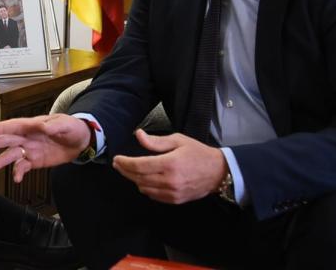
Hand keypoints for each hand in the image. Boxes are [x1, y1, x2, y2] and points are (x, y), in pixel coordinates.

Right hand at [0, 114, 91, 182]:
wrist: (81, 142)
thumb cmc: (71, 128)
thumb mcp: (66, 124)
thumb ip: (55, 126)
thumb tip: (44, 127)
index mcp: (32, 125)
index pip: (14, 126)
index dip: (1, 128)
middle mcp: (27, 137)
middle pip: (8, 139)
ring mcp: (30, 149)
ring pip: (12, 155)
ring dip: (2, 160)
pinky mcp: (35, 161)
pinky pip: (23, 167)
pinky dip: (18, 172)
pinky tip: (16, 178)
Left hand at [112, 129, 227, 204]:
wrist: (218, 172)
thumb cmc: (198, 153)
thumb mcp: (177, 140)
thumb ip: (156, 141)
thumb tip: (138, 135)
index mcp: (169, 163)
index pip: (139, 166)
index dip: (124, 163)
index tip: (117, 159)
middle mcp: (169, 180)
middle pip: (138, 178)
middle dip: (125, 171)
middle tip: (118, 164)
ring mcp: (172, 192)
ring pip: (143, 188)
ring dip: (134, 179)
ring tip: (130, 170)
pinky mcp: (175, 200)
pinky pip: (153, 195)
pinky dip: (145, 187)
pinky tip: (144, 179)